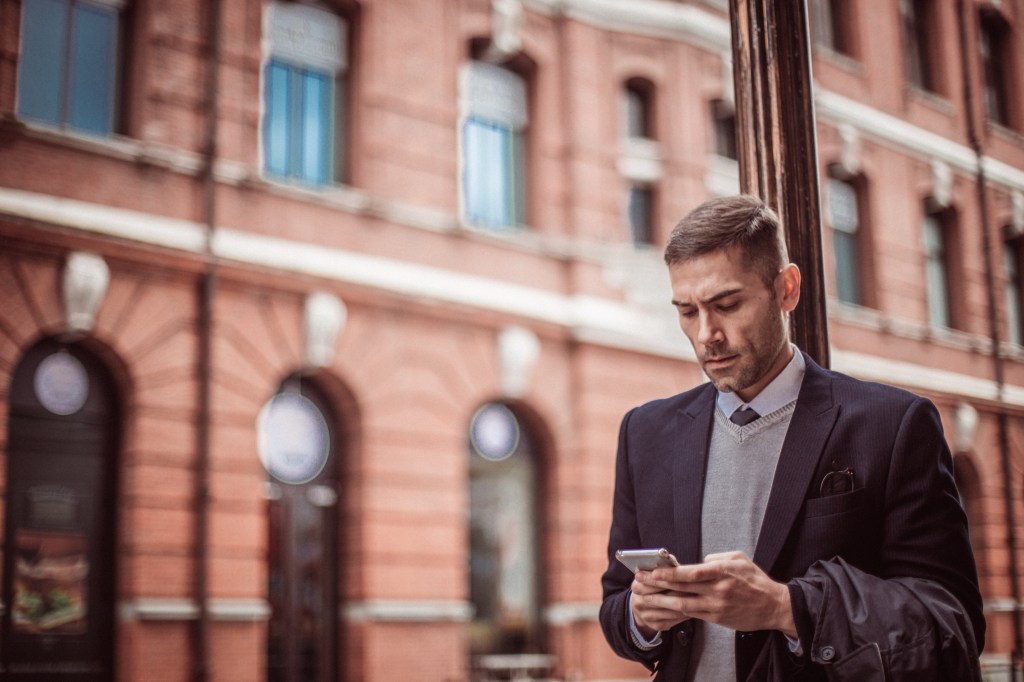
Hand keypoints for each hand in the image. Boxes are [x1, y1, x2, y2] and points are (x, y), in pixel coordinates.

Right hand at [630, 571, 692, 636]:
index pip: (655, 581)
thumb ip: (663, 566)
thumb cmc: (652, 585)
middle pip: (663, 597)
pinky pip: (672, 620)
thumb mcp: (653, 573)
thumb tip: (669, 557)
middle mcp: (638, 601)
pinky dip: (683, 615)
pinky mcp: (654, 625)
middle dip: (681, 592)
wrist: (641, 606)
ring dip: (685, 605)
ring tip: (698, 599)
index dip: (672, 578)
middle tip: (697, 589)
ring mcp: (645, 615)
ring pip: (669, 610)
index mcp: (637, 585)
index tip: (687, 575)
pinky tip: (693, 610)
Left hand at [638, 551, 796, 636]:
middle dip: (658, 586)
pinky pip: (691, 614)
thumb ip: (717, 557)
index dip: (669, 573)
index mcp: (722, 571)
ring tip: (643, 598)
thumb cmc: (755, 580)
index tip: (653, 571)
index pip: (690, 573)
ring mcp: (716, 606)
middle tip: (639, 583)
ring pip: (683, 604)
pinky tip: (661, 608)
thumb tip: (699, 561)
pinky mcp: (716, 618)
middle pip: (681, 588)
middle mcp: (717, 590)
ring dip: (661, 602)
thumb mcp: (739, 559)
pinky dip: (675, 611)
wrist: (774, 606)